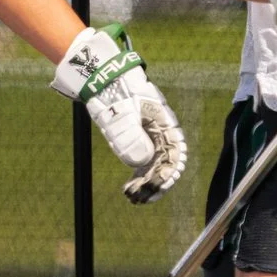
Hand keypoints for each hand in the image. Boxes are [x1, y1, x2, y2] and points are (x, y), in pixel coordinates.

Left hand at [50, 27, 187, 202]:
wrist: (102, 77)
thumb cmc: (113, 91)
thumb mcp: (120, 112)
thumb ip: (130, 134)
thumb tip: (141, 161)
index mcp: (163, 122)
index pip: (174, 153)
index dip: (167, 173)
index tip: (154, 187)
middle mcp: (160, 131)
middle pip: (165, 162)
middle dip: (155, 183)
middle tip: (138, 199)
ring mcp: (149, 135)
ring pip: (154, 165)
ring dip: (146, 183)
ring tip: (132, 197)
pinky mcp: (138, 139)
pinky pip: (144, 161)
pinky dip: (138, 175)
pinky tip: (129, 187)